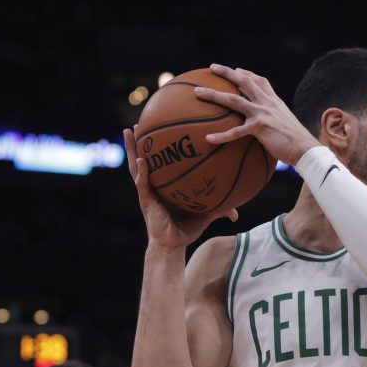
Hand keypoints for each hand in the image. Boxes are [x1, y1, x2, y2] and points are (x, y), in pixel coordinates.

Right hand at [124, 128, 237, 248]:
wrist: (174, 245)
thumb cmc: (186, 229)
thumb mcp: (204, 214)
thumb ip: (219, 208)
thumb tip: (236, 211)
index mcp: (164, 185)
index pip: (159, 161)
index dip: (157, 146)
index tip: (160, 127)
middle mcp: (153, 185)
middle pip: (143, 158)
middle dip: (139, 141)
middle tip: (137, 121)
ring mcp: (147, 192)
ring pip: (136, 166)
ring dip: (132, 149)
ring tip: (129, 132)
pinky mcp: (145, 201)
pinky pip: (142, 184)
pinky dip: (142, 172)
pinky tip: (141, 160)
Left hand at [195, 64, 321, 165]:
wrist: (306, 149)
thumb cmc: (298, 142)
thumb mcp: (288, 124)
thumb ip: (277, 121)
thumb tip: (272, 129)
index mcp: (275, 101)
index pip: (260, 81)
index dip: (247, 74)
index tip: (237, 70)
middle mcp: (267, 103)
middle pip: (244, 82)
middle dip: (227, 72)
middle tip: (212, 68)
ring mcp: (262, 114)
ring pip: (233, 100)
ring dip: (213, 94)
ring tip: (197, 92)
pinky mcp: (259, 128)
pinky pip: (235, 132)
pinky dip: (221, 136)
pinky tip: (209, 139)